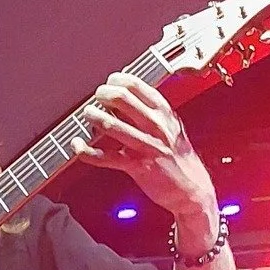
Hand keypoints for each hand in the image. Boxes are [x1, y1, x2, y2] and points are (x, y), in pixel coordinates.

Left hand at [75, 74, 219, 244]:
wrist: (192, 188)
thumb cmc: (178, 157)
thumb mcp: (171, 128)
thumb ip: (151, 112)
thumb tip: (125, 97)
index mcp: (164, 112)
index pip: (136, 85)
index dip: (116, 80)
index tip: (108, 82)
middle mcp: (155, 126)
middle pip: (123, 99)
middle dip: (103, 94)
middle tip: (95, 97)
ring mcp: (146, 146)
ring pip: (112, 125)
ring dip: (94, 117)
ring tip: (87, 114)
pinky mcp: (137, 166)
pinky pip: (106, 158)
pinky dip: (87, 152)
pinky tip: (77, 146)